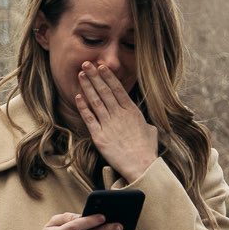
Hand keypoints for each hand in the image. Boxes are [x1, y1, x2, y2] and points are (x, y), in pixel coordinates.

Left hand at [75, 64, 159, 182]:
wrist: (141, 165)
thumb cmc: (147, 150)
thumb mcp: (150, 131)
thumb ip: (144, 122)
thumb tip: (143, 121)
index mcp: (132, 111)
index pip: (118, 89)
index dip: (108, 77)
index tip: (101, 66)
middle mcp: (119, 115)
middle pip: (104, 91)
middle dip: (94, 76)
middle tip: (86, 63)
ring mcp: (108, 124)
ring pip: (95, 101)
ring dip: (87, 87)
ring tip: (80, 74)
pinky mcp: (99, 136)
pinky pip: (89, 118)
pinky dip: (83, 107)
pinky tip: (78, 97)